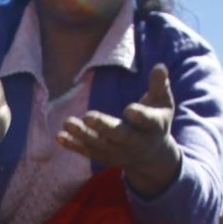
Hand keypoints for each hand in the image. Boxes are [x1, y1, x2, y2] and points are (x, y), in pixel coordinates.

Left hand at [57, 64, 181, 196]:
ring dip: (83, 135)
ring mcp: (119, 152)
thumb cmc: (156, 122)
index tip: (129, 109)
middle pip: (120, 135)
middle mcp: (136, 143)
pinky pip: (87, 151)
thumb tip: (159, 66)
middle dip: (104, 127)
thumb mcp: (163, 103)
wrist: (152, 156)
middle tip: (88, 116)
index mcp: (153, 128)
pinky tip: (60, 136)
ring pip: (99, 144)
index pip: (147, 122)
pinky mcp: (104, 157)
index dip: (140, 116)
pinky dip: (73, 145)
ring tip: (68, 122)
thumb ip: (159, 85)